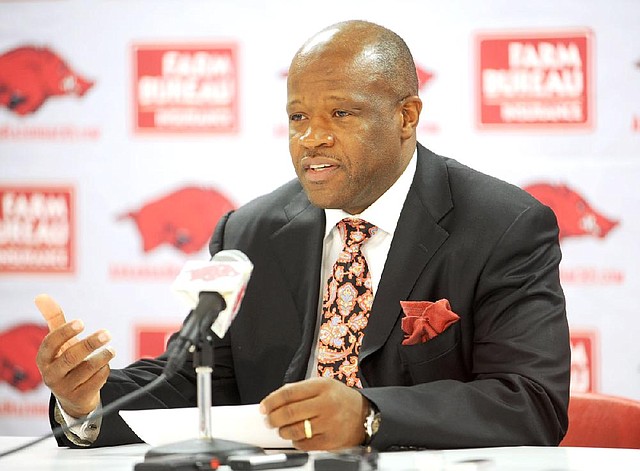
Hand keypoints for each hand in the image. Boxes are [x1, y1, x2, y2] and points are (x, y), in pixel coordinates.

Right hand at [34, 294, 114, 417]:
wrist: (74, 395)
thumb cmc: (66, 360)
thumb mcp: (60, 342)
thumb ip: (53, 319)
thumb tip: (41, 296)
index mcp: (43, 359)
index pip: (50, 344)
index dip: (64, 332)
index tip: (81, 322)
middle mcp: (51, 375)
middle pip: (70, 357)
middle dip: (90, 344)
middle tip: (107, 333)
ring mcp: (64, 388)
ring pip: (87, 369)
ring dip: (103, 357)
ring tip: (111, 349)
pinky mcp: (80, 398)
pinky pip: (96, 381)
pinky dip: (104, 370)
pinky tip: (105, 365)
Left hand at [260, 377, 367, 450]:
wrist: (364, 414)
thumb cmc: (340, 399)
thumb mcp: (323, 385)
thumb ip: (300, 390)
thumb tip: (274, 401)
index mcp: (322, 386)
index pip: (289, 393)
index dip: (272, 401)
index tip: (264, 406)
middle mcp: (326, 404)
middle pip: (289, 412)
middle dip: (273, 418)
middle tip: (269, 420)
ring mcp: (329, 423)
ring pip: (295, 430)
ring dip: (283, 431)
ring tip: (282, 428)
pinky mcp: (330, 441)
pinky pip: (305, 444)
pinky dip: (296, 441)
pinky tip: (297, 436)